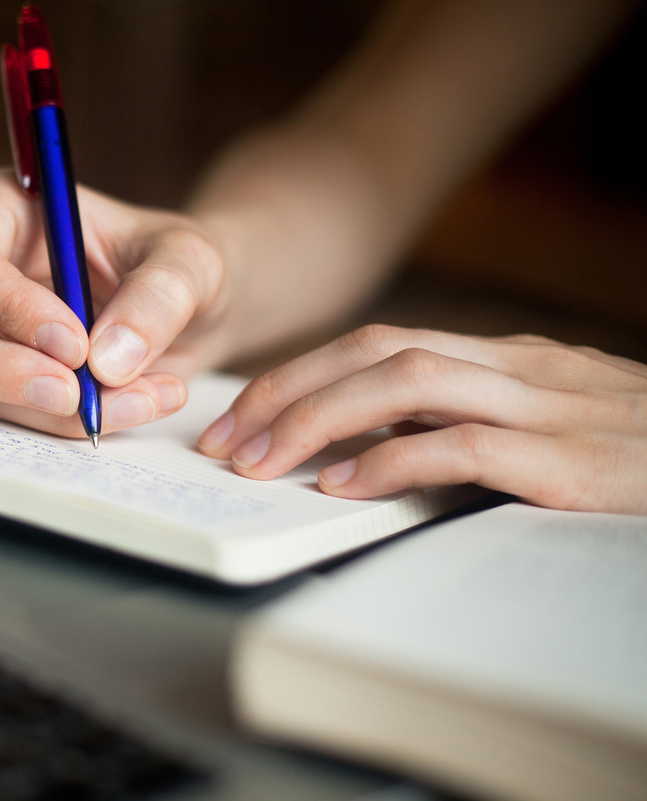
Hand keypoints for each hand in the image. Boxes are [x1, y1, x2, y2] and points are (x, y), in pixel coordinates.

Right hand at [0, 169, 225, 437]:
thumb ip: (159, 295)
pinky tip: (132, 406)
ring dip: (50, 408)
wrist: (194, 313)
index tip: (74, 344)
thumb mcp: (191, 262)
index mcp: (2, 210)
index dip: (4, 306)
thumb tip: (107, 359)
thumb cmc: (178, 265)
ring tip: (142, 398)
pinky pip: (5, 414)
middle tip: (72, 396)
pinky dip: (66, 424)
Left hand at [198, 324, 646, 513]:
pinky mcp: (578, 462)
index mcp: (509, 360)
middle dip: (289, 391)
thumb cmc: (636, 462)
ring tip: (263, 461)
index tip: (242, 416)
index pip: (380, 345)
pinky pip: (469, 448)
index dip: (300, 376)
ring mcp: (553, 407)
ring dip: (321, 419)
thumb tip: (366, 457)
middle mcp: (522, 368)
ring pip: (410, 382)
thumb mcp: (549, 430)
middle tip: (228, 440)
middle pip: (378, 351)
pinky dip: (396, 463)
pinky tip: (344, 488)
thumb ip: (469, 430)